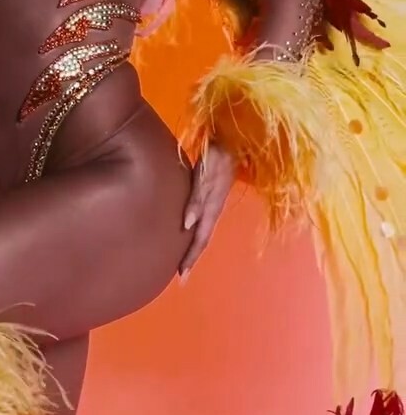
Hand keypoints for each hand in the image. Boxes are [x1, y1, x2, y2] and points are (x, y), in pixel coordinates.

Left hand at [178, 140, 235, 280]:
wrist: (233, 136)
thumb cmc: (217, 153)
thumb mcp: (206, 173)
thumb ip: (197, 197)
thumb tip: (187, 225)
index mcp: (213, 206)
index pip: (200, 238)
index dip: (191, 256)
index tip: (181, 276)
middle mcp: (215, 207)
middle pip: (202, 238)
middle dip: (192, 258)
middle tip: (181, 278)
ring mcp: (215, 200)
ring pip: (203, 230)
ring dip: (194, 246)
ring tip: (183, 260)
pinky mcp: (213, 192)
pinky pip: (203, 218)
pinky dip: (195, 230)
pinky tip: (189, 231)